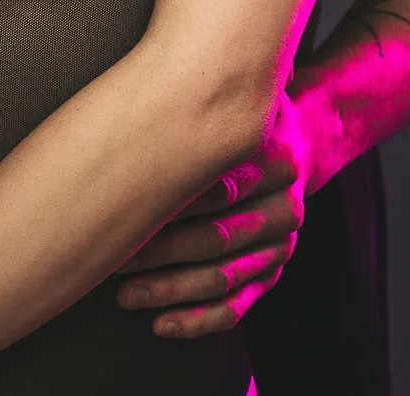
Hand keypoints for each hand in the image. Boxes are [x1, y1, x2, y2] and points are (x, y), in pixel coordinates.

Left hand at [114, 90, 307, 336]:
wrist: (295, 145)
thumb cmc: (242, 119)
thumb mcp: (236, 102)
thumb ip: (204, 101)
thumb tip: (150, 85)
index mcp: (279, 160)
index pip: (221, 187)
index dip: (171, 202)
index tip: (123, 210)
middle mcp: (286, 208)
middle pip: (219, 237)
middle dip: (161, 252)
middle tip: (114, 259)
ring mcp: (280, 246)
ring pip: (223, 278)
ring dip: (171, 290)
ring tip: (125, 294)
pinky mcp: (272, 274)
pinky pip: (237, 307)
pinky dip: (198, 320)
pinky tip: (161, 324)